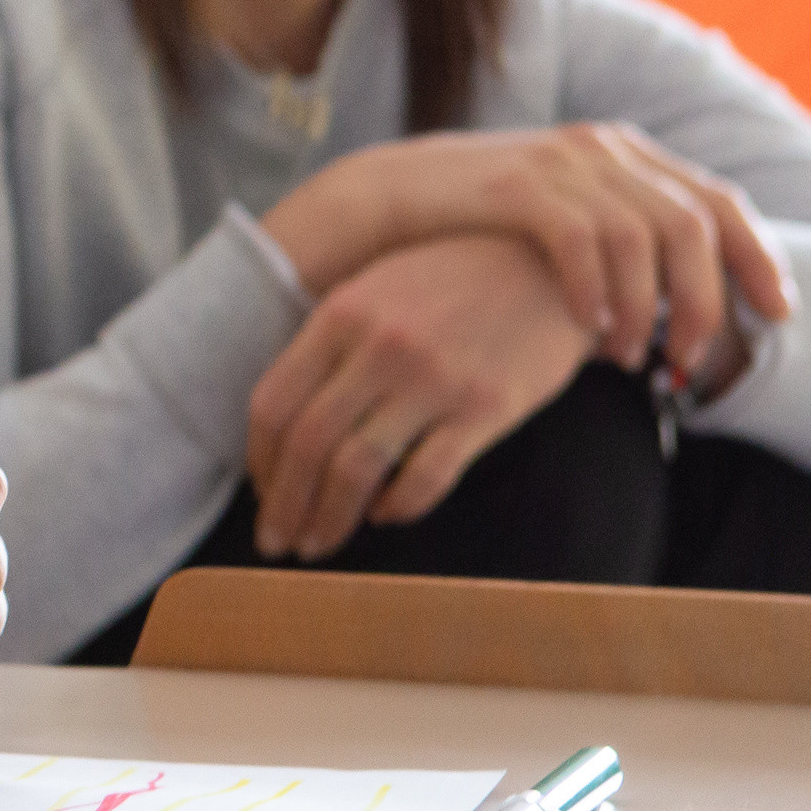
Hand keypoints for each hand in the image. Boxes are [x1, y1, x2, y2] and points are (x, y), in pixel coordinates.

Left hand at [243, 234, 594, 558]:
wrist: (551, 264)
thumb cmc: (455, 280)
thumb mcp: (379, 288)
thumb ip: (330, 343)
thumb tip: (285, 423)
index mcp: (341, 314)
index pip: (273, 404)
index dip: (259, 460)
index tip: (261, 492)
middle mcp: (379, 346)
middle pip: (307, 445)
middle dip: (283, 505)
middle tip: (276, 543)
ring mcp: (433, 378)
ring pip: (357, 468)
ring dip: (329, 519)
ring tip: (319, 546)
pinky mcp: (486, 407)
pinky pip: (426, 476)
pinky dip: (398, 507)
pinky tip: (385, 515)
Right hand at [263, 123, 787, 381]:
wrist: (384, 198)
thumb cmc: (480, 229)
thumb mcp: (564, 217)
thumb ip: (622, 235)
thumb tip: (691, 297)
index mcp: (626, 153)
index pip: (720, 202)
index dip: (758, 258)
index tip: (776, 314)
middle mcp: (602, 149)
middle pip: (693, 225)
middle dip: (707, 299)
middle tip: (696, 358)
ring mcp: (559, 164)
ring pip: (645, 238)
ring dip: (649, 307)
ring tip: (635, 357)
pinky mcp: (516, 186)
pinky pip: (580, 242)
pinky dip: (595, 291)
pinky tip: (588, 328)